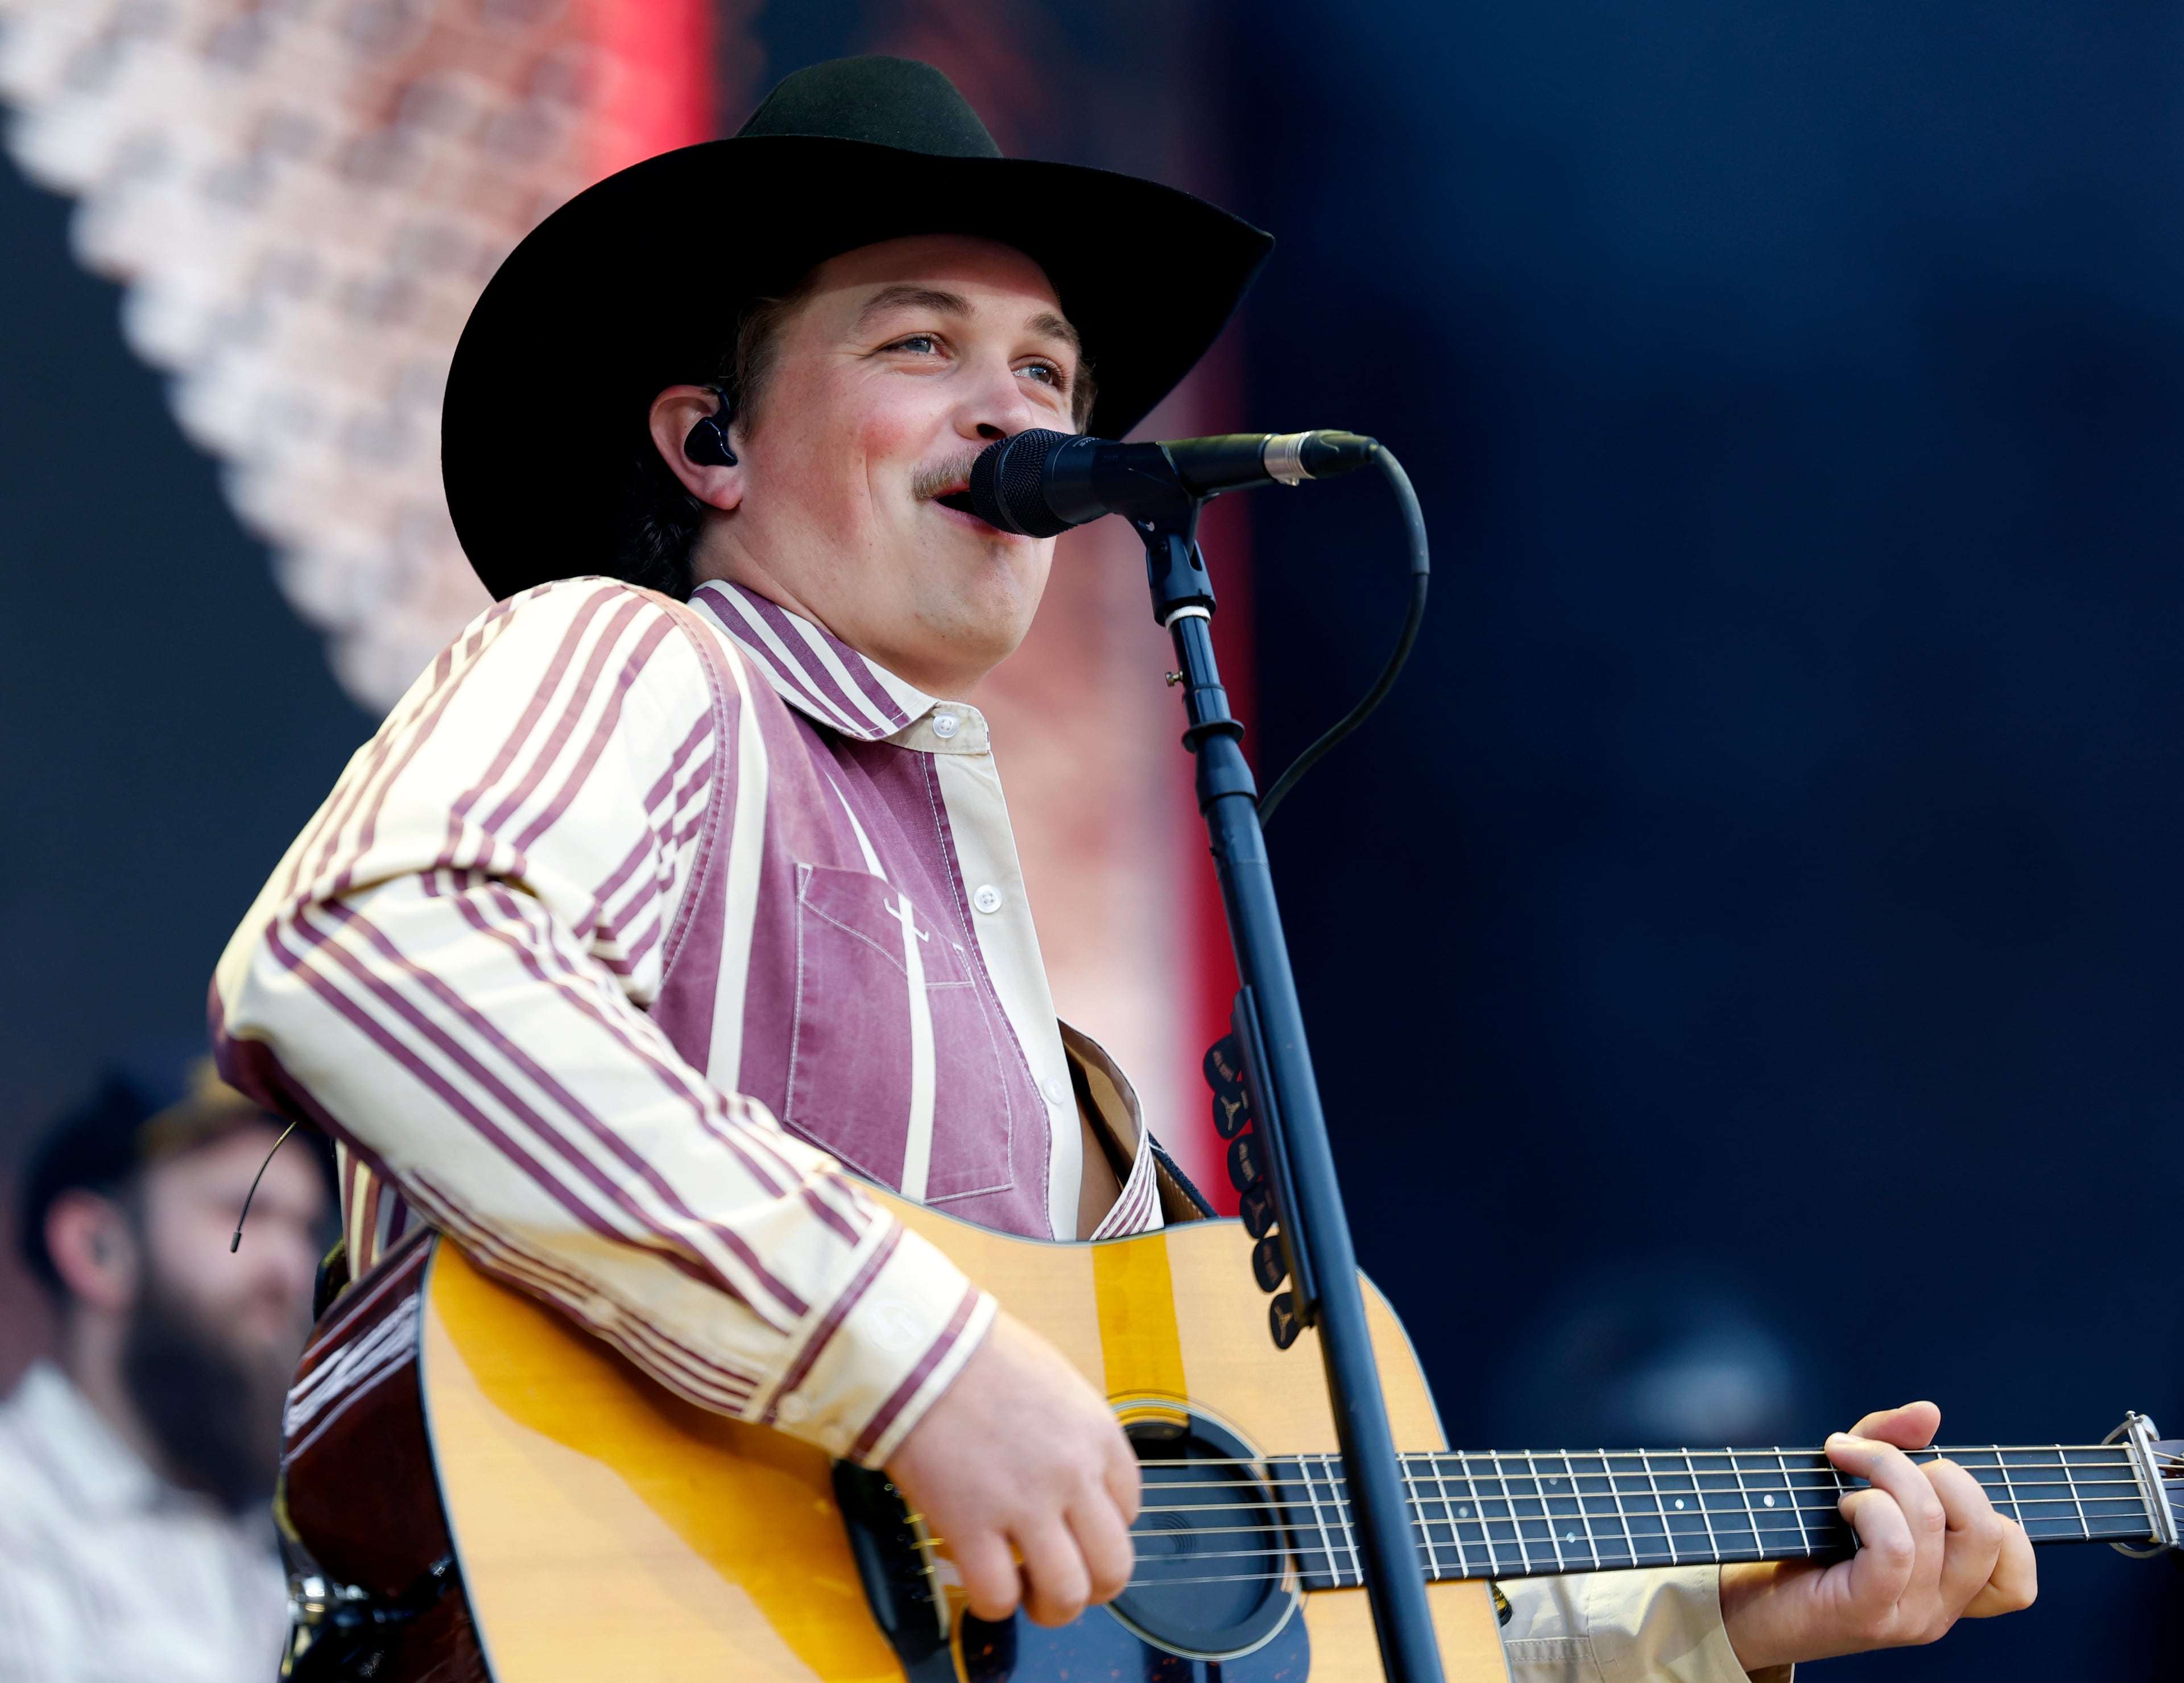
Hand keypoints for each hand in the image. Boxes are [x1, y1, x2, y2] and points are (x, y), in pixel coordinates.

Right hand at [885, 1310, 1140, 1626]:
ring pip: (1068, 1594)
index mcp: (1098, 1435)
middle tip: (1061, 1581)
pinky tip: (981, 1582)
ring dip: (1051, 1607)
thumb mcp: (1053, 1381)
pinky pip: (998, 1596)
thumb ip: (1071, 1432)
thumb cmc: (977, 1354)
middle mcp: (1074, 1475)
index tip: (1073, 1529)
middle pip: (1113, 1566)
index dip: (1100, 1529)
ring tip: (1025, 1593)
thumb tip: (1069, 1474)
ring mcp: (1025, 1504)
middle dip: (1092, 1587)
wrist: (920, 1349)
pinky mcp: (970, 1525)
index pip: (1129, 1509)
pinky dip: (994, 1604)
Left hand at [1719, 1402, 2035, 1673]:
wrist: (1743, 1604)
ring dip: (1883, 1473)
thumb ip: (1894, 1445)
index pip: (2016, 1553)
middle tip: (1875, 1462)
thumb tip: (1929, 1413)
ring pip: (1934, 1520)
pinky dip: (1867, 1507)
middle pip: (1988, 1527)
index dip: (1986, 1502)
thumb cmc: (1801, 1541)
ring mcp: (1911, 1616)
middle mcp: (1942, 1608)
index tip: (1927, 1479)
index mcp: (1950, 1584)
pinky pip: (1895, 1546)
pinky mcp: (1869, 1613)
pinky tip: (1840, 1507)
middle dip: (1934, 1470)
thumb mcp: (1856, 1484)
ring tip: (1845, 1485)